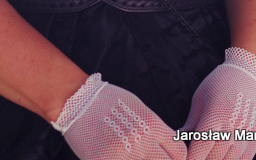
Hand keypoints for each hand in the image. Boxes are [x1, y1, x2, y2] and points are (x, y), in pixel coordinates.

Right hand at [52, 73, 186, 159]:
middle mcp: (142, 141)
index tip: (170, 159)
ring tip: (137, 158)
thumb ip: (152, 127)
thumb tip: (165, 145)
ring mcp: (124, 154)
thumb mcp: (136, 106)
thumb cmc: (107, 100)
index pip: (179, 151)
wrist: (77, 100)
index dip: (177, 159)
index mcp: (152, 124)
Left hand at [182, 48, 255, 159]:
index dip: (190, 159)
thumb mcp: (200, 97)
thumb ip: (191, 123)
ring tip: (209, 154)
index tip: (185, 159)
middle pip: (214, 158)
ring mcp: (246, 133)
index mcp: (215, 114)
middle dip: (202, 159)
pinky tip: (224, 155)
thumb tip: (178, 142)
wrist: (251, 73)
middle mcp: (232, 126)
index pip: (200, 148)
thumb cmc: (220, 83)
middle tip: (197, 154)